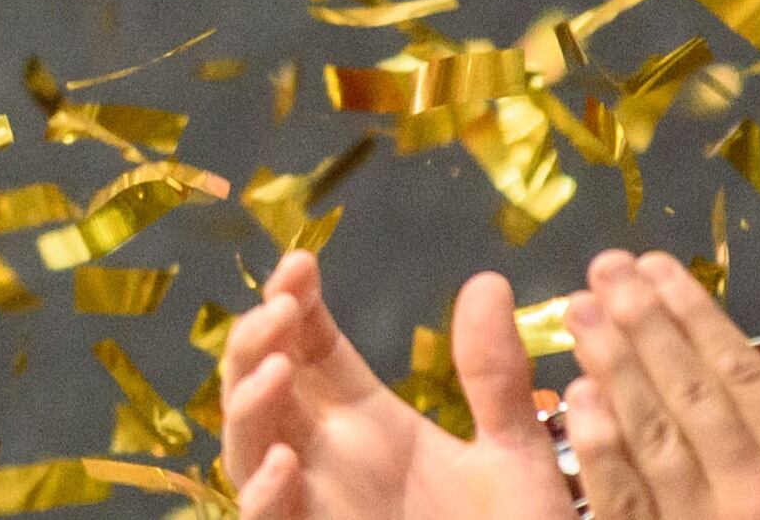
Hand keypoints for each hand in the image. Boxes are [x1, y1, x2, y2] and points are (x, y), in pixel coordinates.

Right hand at [221, 252, 569, 519]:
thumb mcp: (514, 457)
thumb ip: (495, 378)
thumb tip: (487, 280)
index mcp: (368, 423)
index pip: (306, 345)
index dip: (291, 300)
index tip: (300, 265)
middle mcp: (328, 457)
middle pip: (259, 380)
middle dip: (257, 336)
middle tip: (281, 305)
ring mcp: (313, 501)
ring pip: (245, 443)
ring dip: (248, 400)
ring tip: (281, 366)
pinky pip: (263, 518)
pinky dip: (261, 491)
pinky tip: (284, 461)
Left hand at [565, 252, 759, 519]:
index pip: (741, 374)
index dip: (694, 314)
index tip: (655, 265)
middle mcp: (756, 492)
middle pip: (689, 391)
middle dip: (642, 322)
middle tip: (602, 268)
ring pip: (651, 432)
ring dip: (611, 365)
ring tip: (576, 309)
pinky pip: (623, 496)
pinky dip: (599, 445)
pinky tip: (573, 396)